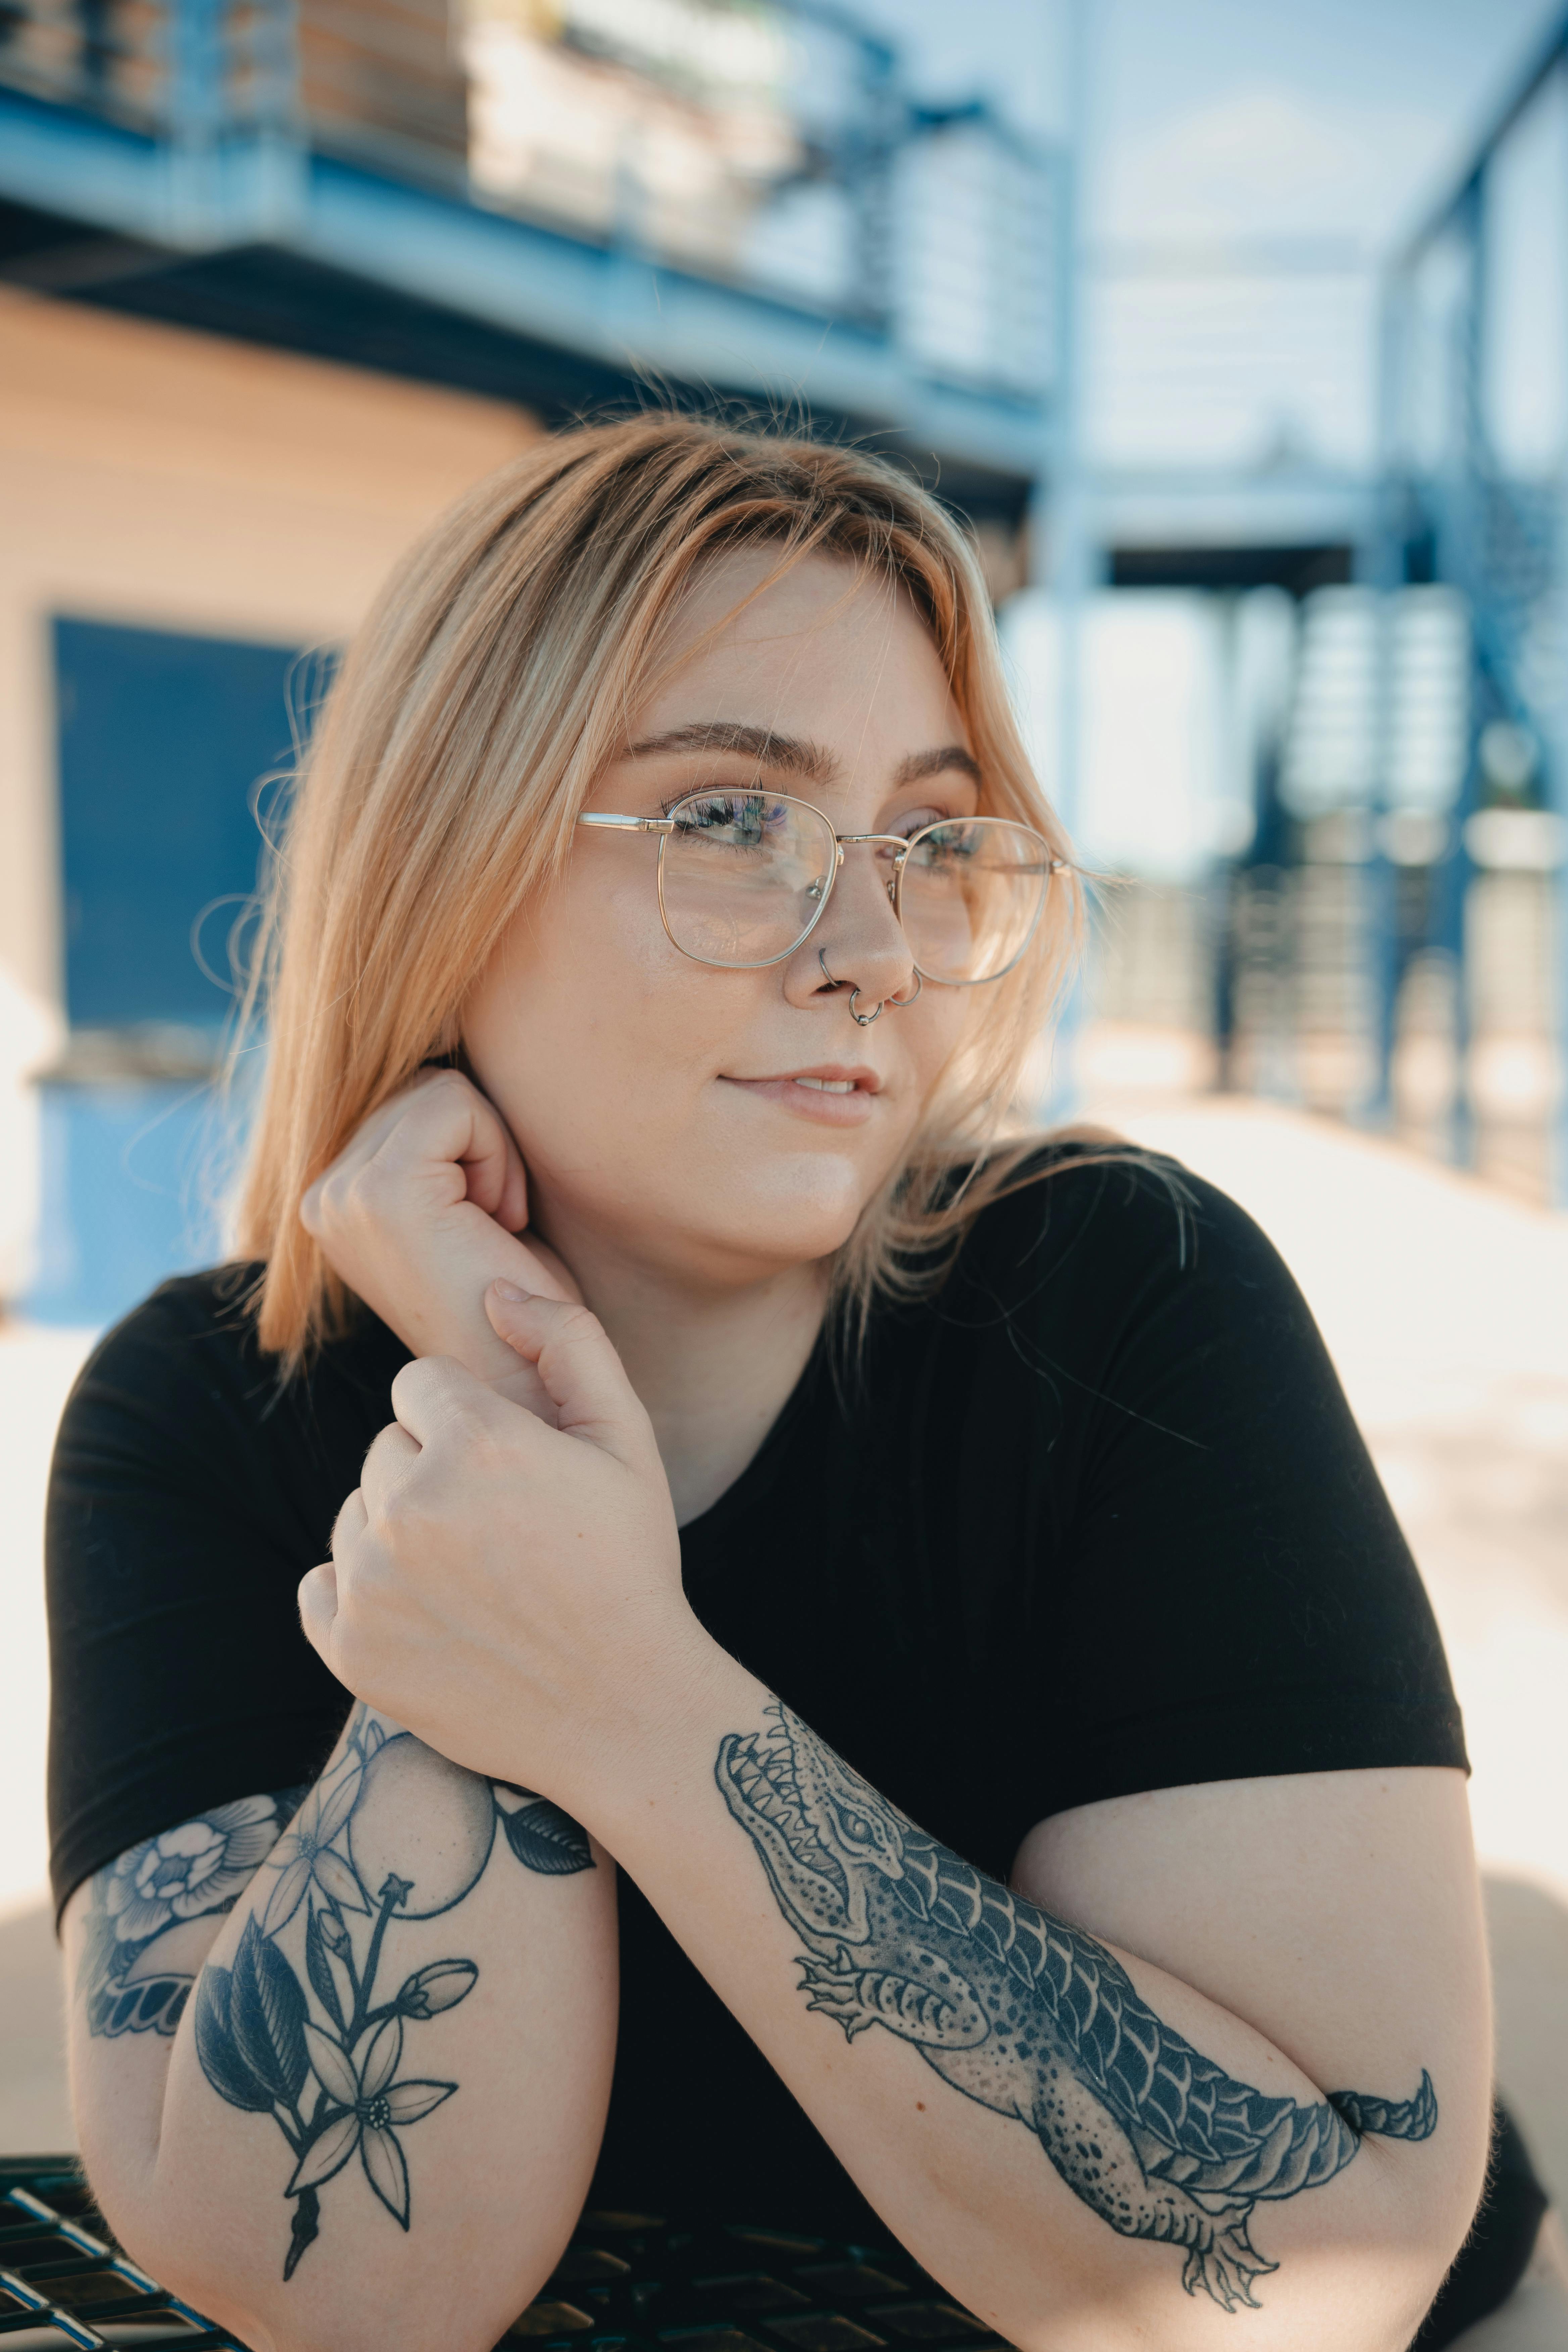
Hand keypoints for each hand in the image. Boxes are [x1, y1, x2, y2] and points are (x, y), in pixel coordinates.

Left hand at [296, 1287, 710, 1805]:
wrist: (623, 1711)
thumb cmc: (629, 1566)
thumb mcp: (627, 1441)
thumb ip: (568, 1342)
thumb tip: (497, 1291)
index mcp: (475, 1442)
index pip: (419, 1387)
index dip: (472, 1424)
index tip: (512, 1471)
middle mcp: (408, 1505)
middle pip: (387, 1449)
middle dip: (434, 1474)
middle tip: (501, 1532)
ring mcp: (371, 1582)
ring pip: (355, 1513)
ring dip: (399, 1532)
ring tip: (474, 1578)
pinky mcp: (349, 1647)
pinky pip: (323, 1585)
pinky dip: (364, 1594)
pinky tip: (430, 1615)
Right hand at [300, 1068, 579, 1402]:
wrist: (527, 1380)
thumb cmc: (514, 1297)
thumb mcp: (459, 1198)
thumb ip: (431, 1138)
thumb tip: (439, 1042)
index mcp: (328, 1198)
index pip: (409, 1094)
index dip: (469, 1144)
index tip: (481, 1223)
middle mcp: (319, 1196)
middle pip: (422, 1084)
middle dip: (478, 1145)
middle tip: (488, 1228)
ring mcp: (342, 1194)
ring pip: (443, 1089)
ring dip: (492, 1154)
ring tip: (489, 1227)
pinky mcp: (381, 1191)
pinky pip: (459, 1104)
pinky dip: (499, 1156)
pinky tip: (497, 1222)